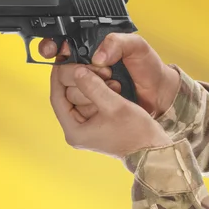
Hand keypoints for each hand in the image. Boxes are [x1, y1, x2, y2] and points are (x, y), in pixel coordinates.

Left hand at [51, 64, 171, 158]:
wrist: (152, 149)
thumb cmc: (136, 133)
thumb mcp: (114, 105)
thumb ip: (94, 87)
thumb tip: (76, 71)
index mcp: (74, 131)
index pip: (57, 98)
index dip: (59, 77)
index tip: (62, 60)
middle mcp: (76, 130)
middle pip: (67, 96)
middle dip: (79, 78)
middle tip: (91, 65)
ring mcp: (86, 127)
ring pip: (79, 96)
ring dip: (90, 82)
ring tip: (105, 74)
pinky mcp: (96, 123)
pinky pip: (90, 100)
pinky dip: (97, 89)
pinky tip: (108, 82)